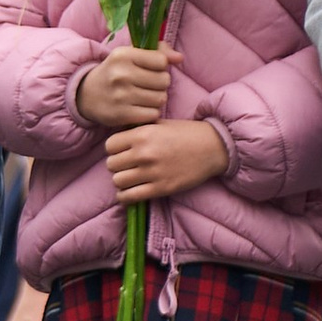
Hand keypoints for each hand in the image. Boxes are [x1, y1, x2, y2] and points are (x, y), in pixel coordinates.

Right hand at [76, 45, 179, 129]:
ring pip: (161, 98)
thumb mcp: (130, 55)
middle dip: (161, 84)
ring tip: (145, 96)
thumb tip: (179, 58)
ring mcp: (121, 96)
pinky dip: (151, 112)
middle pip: (164, 81)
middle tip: (149, 85)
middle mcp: (121, 74)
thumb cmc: (115, 72)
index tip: (150, 70)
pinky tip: (141, 108)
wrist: (86, 95)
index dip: (160, 67)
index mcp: (123, 55)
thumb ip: (158, 51)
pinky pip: (153, 114)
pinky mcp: (121, 115)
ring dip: (157, 99)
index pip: (161, 61)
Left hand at [104, 119, 230, 202]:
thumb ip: (138, 130)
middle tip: (126, 166)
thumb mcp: (160, 123)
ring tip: (129, 179)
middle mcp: (144, 153)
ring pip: (118, 181)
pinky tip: (130, 192)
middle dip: (117, 166)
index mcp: (142, 134)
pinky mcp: (160, 189)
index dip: (114, 149)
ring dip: (121, 181)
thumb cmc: (186, 133)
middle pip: (111, 164)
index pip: (109, 146)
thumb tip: (120, 138)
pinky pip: (130, 197)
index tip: (121, 152)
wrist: (212, 147)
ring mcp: (152, 172)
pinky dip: (126, 197)